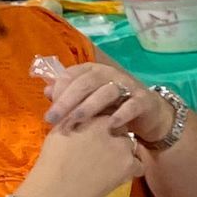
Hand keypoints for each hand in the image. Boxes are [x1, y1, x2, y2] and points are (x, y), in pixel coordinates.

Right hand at [25, 109, 145, 196]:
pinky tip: (117, 174)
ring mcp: (122, 148)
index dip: (104, 127)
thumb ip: (72, 120)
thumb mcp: (58, 133)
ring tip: (107, 165)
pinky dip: (131, 169)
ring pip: (130, 146)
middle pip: (121, 130)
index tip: (98, 135)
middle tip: (102, 151)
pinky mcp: (129, 165)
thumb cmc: (52, 161)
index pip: (108, 116)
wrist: (58, 188)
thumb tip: (76, 115)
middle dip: (114, 138)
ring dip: (122, 152)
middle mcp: (112, 130)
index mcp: (94, 120)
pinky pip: (138, 165)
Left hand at [43, 61, 174, 146]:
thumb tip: (47, 91)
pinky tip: (111, 125)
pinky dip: (122, 114)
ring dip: (90, 106)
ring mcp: (129, 86)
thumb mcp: (89, 100)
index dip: (58, 91)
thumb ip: (68, 95)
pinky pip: (132, 105)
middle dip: (67, 100)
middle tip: (53, 119)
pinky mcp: (144, 101)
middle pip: (86, 82)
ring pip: (108, 91)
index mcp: (93, 71)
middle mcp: (110, 74)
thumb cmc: (113, 106)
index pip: (72, 75)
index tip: (49, 111)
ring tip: (77, 121)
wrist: (149, 115)